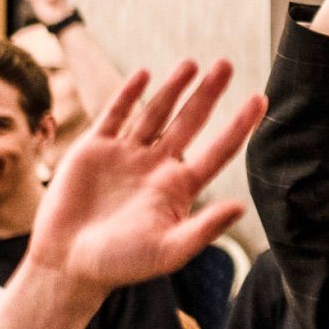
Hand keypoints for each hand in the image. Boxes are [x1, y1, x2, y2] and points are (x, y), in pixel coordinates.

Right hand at [27, 61, 262, 298]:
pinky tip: (144, 74)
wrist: (68, 263)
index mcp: (180, 187)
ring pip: (155, 113)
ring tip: (192, 64)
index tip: (260, 99)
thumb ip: (205, 228)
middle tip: (227, 64)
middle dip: (208, 93)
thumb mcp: (169, 250)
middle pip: (189, 122)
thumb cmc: (122, 264)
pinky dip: (128, 95)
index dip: (240, 125)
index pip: (219, 150)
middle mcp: (157, 166)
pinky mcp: (93, 150)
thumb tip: (241, 207)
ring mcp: (126, 155)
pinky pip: (114, 116)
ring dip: (173, 87)